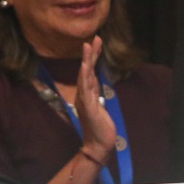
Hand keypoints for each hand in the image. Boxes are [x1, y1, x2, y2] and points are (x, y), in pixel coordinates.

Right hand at [74, 35, 116, 165]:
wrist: (97, 144)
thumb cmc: (100, 126)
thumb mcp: (99, 104)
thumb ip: (95, 92)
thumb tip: (94, 79)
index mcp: (86, 94)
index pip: (89, 72)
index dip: (92, 57)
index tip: (96, 43)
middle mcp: (83, 95)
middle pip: (86, 71)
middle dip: (90, 54)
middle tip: (94, 38)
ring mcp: (84, 100)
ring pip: (85, 77)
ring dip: (87, 61)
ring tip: (89, 46)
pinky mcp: (88, 107)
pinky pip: (86, 90)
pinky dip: (85, 77)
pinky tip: (86, 67)